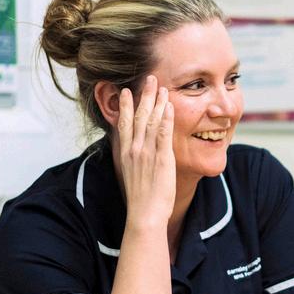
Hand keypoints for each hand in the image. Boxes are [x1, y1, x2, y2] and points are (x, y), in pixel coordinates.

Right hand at [116, 75, 174, 229]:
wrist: (144, 214)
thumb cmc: (140, 199)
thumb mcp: (130, 175)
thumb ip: (132, 160)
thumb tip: (134, 153)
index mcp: (125, 153)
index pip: (123, 123)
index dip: (125, 106)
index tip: (126, 91)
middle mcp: (134, 150)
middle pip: (138, 116)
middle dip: (143, 95)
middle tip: (149, 78)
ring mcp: (147, 153)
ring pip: (151, 121)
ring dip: (157, 102)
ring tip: (161, 87)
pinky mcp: (162, 159)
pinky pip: (164, 134)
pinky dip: (166, 118)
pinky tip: (169, 106)